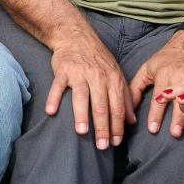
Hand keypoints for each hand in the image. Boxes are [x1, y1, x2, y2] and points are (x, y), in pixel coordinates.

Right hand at [46, 30, 131, 149]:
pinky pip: (58, 86)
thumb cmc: (98, 60)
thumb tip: (132, 121)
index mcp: (113, 80)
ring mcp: (80, 73)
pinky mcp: (63, 70)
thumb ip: (126, 98)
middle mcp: (98, 77)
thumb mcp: (117, 75)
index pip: (117, 107)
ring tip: (82, 132)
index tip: (116, 143)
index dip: (117, 126)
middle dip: (102, 128)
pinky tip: (51, 112)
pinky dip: (54, 98)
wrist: (77, 37)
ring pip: (82, 97)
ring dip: (81, 115)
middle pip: (101, 106)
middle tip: (101, 146)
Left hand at [134, 32, 183, 136]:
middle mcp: (180, 77)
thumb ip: (136, 87)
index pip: (158, 100)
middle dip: (177, 119)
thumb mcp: (147, 68)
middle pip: (178, 102)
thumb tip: (130, 107)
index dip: (155, 115)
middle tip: (175, 134)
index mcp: (164, 76)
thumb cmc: (166, 58)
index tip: (153, 129)